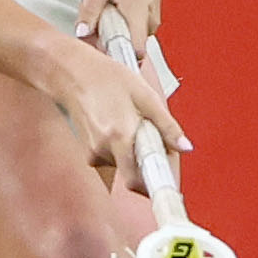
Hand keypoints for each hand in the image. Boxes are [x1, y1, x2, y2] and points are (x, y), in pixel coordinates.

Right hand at [47, 34, 189, 193]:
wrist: (72, 72)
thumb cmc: (107, 78)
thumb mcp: (145, 96)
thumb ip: (166, 125)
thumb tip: (185, 147)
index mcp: (120, 136)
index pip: (137, 180)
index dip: (154, 183)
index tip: (167, 184)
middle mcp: (104, 150)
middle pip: (135, 172)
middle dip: (147, 160)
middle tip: (151, 136)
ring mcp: (93, 153)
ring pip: (124, 164)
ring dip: (133, 150)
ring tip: (130, 121)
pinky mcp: (89, 152)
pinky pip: (113, 158)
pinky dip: (121, 147)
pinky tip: (117, 124)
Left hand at [74, 0, 182, 45]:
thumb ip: (90, 8)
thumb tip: (82, 31)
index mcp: (136, 12)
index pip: (130, 53)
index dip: (109, 55)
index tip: (94, 47)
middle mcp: (148, 23)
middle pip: (120, 48)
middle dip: (101, 38)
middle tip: (93, 18)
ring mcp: (150, 24)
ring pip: (123, 40)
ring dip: (108, 29)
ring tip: (105, 7)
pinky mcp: (146, 22)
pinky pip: (127, 31)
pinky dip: (116, 22)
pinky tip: (113, 7)